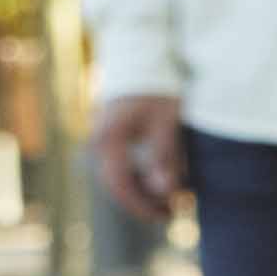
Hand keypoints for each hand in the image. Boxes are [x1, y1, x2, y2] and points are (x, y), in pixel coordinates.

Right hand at [92, 92, 190, 219]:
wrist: (142, 58)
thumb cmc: (156, 89)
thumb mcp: (166, 123)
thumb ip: (164, 158)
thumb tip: (166, 193)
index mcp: (110, 140)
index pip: (121, 185)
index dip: (142, 205)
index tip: (167, 216)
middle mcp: (101, 142)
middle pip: (118, 184)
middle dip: (145, 201)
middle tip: (175, 212)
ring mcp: (104, 139)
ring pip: (121, 175)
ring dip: (145, 190)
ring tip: (174, 198)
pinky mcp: (112, 135)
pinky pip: (123, 164)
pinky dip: (142, 176)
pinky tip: (162, 179)